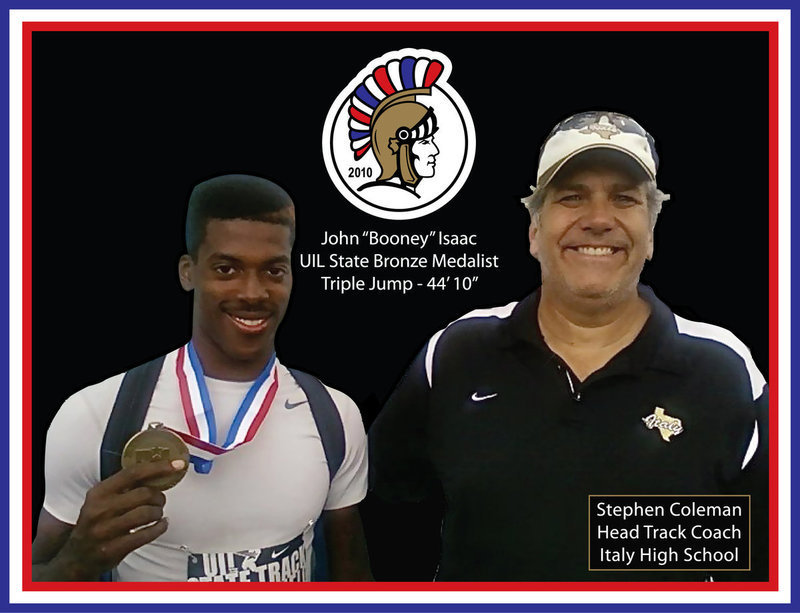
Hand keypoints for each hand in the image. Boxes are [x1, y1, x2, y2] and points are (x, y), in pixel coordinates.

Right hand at [54, 459, 184, 579]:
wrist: (78, 556)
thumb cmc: (96, 522)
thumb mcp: (102, 499)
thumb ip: (126, 486)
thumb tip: (158, 469)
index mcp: (99, 492)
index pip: (133, 473)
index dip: (158, 467)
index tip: (176, 465)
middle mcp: (100, 509)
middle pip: (144, 494)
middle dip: (159, 496)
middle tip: (160, 499)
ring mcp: (106, 530)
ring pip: (147, 513)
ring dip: (158, 512)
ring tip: (157, 513)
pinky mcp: (114, 548)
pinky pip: (147, 534)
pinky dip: (159, 527)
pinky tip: (160, 524)